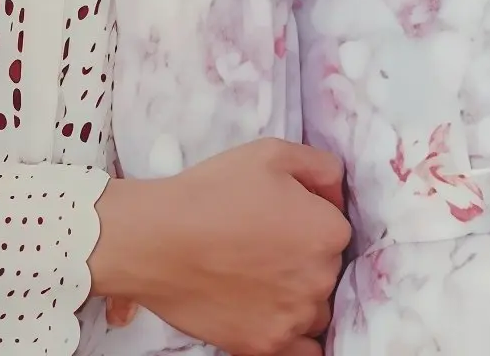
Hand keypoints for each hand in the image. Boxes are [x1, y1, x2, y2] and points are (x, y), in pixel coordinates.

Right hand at [91, 139, 349, 355]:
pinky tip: (273, 319)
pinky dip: (293, 338)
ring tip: (258, 282)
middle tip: (261, 249)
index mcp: (329, 232)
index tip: (277, 220)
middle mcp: (320, 279)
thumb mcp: (273, 153)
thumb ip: (322, 168)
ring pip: (315, 310)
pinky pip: (301, 351)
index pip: (335, 230)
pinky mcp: (263, 346)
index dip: (308, 222)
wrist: (152, 240)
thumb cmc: (210, 193)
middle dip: (303, 261)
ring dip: (297, 299)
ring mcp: (293, 317)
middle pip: (326, 271)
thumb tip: (336, 194)